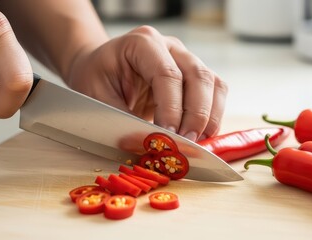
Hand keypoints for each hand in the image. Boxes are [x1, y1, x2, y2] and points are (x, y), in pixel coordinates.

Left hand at [65, 26, 227, 140]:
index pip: (167, 74)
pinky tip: (201, 135)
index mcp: (142, 43)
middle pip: (198, 76)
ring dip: (210, 116)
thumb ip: (123, 119)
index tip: (169, 136)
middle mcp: (170, 46)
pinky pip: (215, 92)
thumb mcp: (98, 98)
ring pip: (213, 84)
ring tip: (197, 143)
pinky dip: (213, 116)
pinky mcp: (194, 75)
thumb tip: (153, 142)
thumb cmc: (96, 78)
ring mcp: (186, 58)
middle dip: (197, 114)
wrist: (101, 68)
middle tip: (187, 143)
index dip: (172, 108)